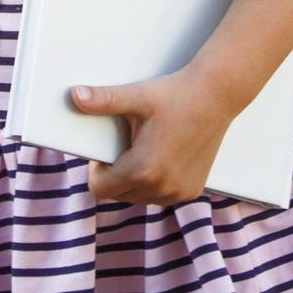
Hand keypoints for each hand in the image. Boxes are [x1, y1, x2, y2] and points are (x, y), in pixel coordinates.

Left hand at [71, 71, 240, 205]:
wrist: (217, 95)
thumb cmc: (177, 95)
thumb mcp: (137, 97)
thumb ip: (103, 100)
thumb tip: (75, 95)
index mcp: (143, 170)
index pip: (100, 189)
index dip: (97, 170)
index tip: (107, 150)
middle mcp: (161, 188)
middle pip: (118, 195)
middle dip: (116, 174)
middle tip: (128, 144)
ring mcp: (178, 192)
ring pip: (139, 197)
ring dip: (135, 180)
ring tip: (146, 149)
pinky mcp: (192, 191)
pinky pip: (160, 196)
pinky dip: (156, 182)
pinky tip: (163, 156)